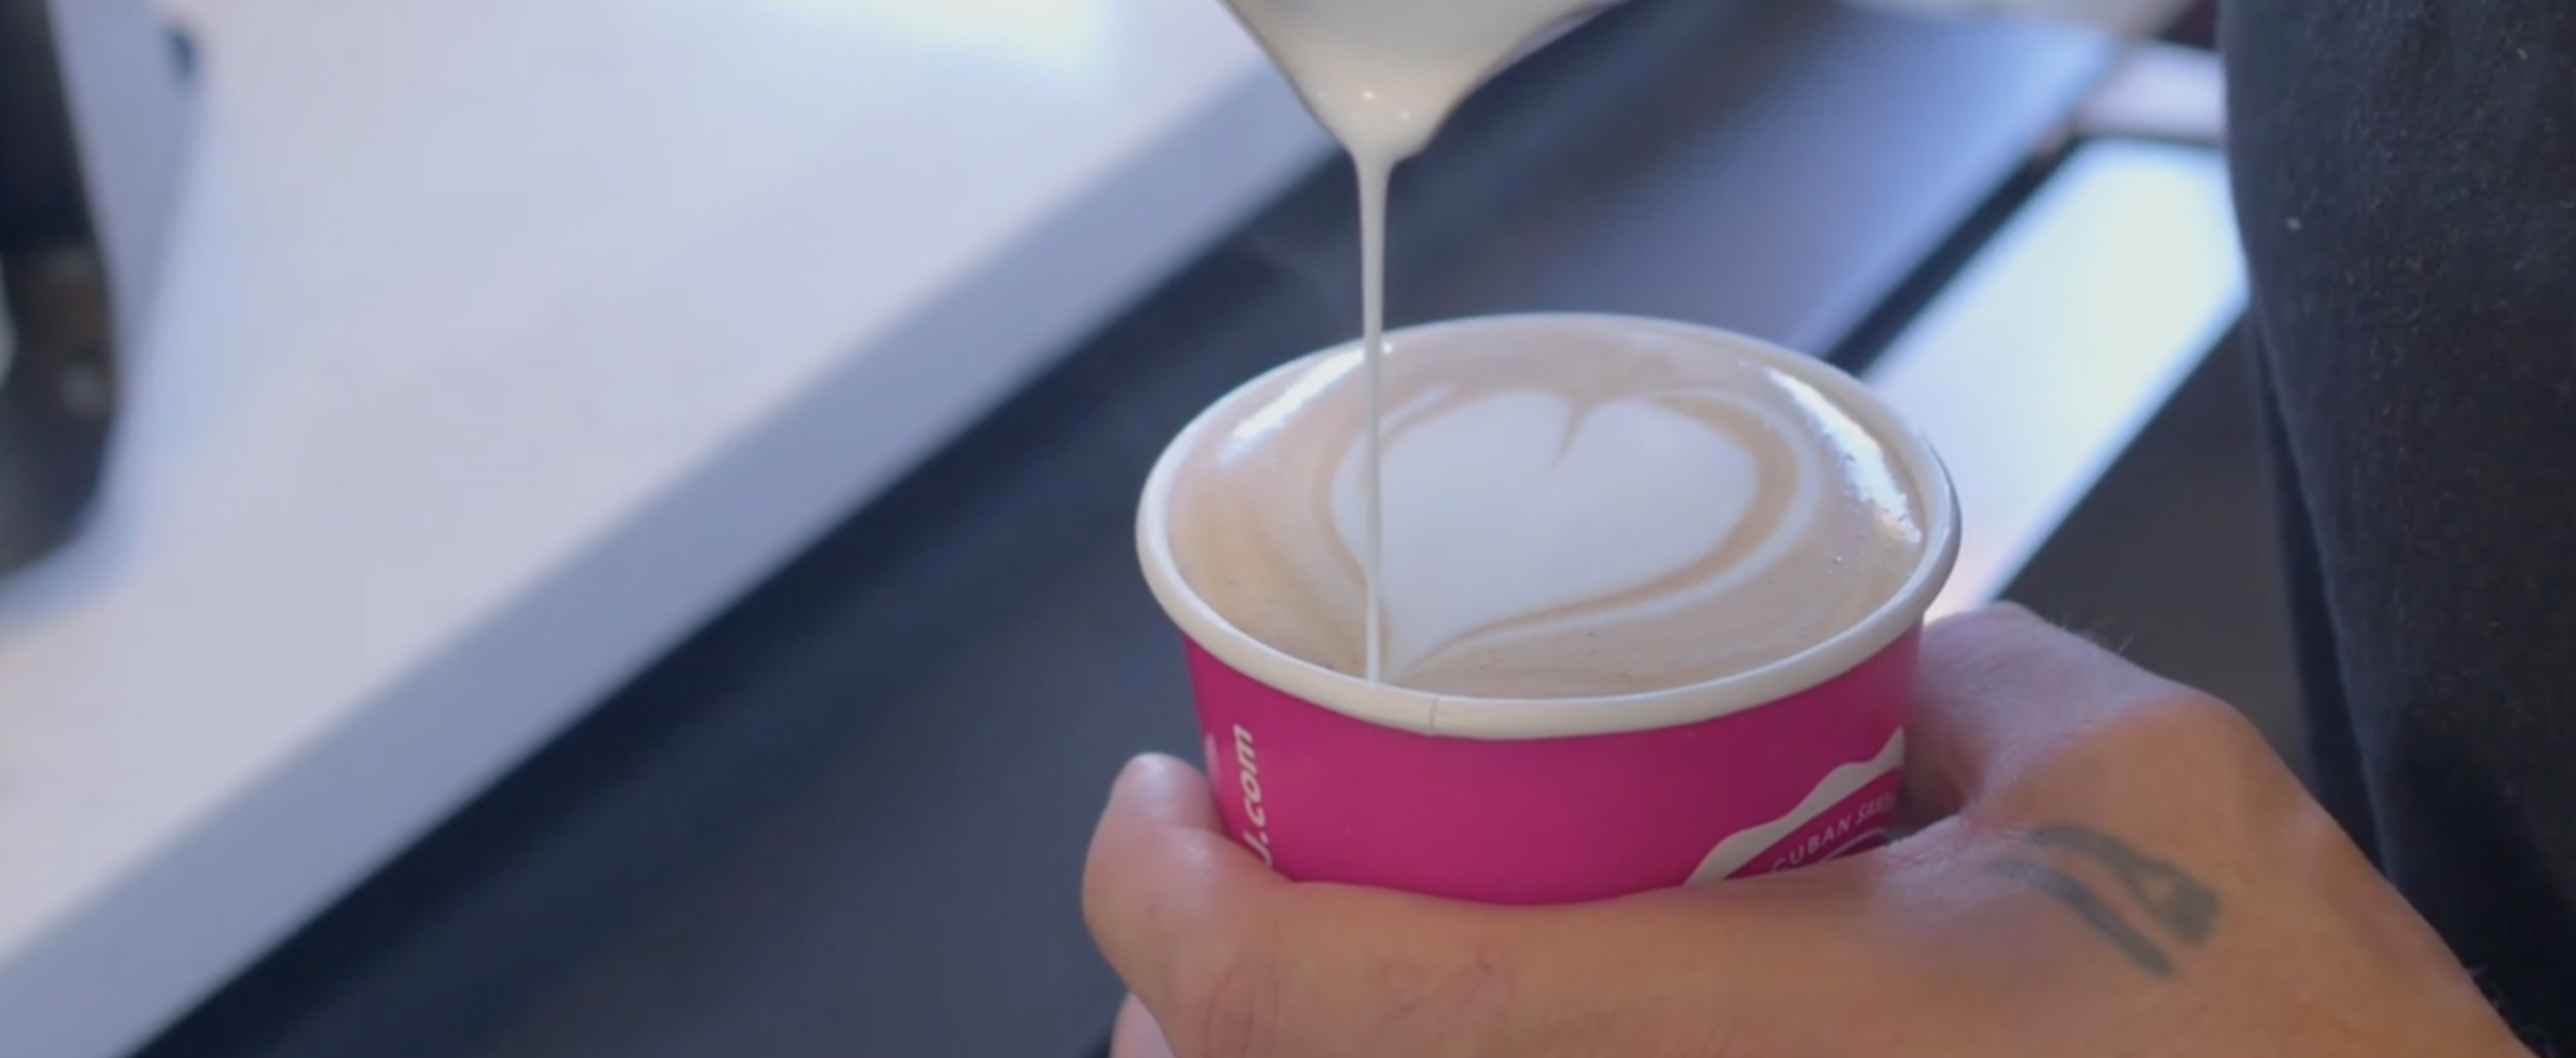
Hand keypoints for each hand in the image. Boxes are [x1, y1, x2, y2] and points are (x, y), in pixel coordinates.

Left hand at [1084, 607, 2534, 1056]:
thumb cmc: (2279, 1038)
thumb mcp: (2133, 776)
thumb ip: (1949, 671)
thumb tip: (1835, 647)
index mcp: (1721, 1035)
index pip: (1309, 995)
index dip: (1161, 896)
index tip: (1147, 803)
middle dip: (1199, 1005)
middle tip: (1222, 875)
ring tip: (1306, 967)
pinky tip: (1461, 1038)